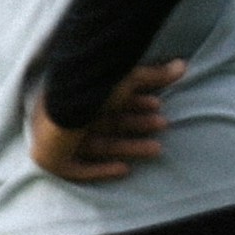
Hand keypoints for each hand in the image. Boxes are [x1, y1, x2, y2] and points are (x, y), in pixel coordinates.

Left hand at [34, 58, 179, 184]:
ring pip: (99, 145)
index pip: (110, 101)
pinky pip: (78, 169)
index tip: (158, 103)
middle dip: (138, 125)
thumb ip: (154, 75)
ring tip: (157, 148)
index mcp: (80, 92)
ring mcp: (58, 136)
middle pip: (109, 123)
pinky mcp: (52, 158)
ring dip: (128, 147)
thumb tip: (182, 65)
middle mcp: (68, 113)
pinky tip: (124, 169)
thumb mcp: (128, 79)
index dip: (136, 103)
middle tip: (164, 125)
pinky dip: (100, 169)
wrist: (63, 105)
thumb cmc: (93, 87)